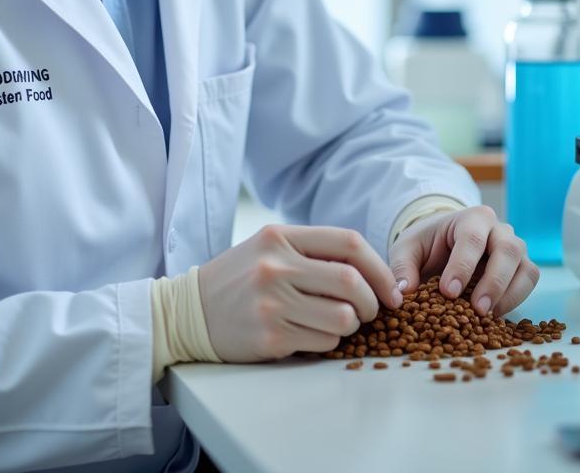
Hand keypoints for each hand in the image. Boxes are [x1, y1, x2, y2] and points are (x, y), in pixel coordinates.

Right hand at [197, 224, 402, 362]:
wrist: (189, 310)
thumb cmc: (238, 278)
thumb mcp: (269, 247)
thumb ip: (312, 251)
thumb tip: (371, 271)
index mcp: (280, 236)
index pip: (348, 242)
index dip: (378, 267)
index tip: (390, 287)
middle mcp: (276, 265)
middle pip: (350, 282)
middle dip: (372, 301)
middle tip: (371, 311)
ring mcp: (272, 302)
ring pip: (343, 317)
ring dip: (351, 325)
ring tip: (337, 323)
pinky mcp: (270, 336)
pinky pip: (323, 342)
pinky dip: (328, 342)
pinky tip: (309, 335)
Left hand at [388, 205, 538, 316]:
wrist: (444, 243)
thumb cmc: (428, 243)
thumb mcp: (407, 249)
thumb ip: (403, 267)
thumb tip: (403, 293)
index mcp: (471, 217)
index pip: (471, 238)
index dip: (463, 266)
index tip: (449, 291)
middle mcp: (498, 229)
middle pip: (507, 250)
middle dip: (493, 282)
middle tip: (476, 309)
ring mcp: (514, 247)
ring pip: (525, 267)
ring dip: (509, 294)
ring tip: (486, 316)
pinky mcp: (522, 267)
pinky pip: (528, 281)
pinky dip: (516, 299)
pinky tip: (494, 315)